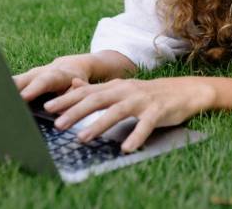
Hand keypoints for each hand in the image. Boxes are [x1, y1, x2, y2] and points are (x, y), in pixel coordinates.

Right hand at [13, 54, 95, 101]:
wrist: (70, 67)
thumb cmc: (76, 81)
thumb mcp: (82, 87)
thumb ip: (75, 94)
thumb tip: (66, 100)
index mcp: (55, 75)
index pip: (43, 81)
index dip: (33, 89)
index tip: (23, 97)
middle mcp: (38, 74)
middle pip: (21, 81)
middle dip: (8, 90)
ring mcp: (27, 77)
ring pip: (10, 84)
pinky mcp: (20, 83)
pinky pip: (7, 89)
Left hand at [43, 76, 214, 152]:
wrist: (184, 92)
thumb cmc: (148, 94)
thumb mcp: (122, 89)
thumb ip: (97, 88)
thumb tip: (72, 84)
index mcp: (116, 86)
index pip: (88, 91)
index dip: (68, 99)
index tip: (48, 107)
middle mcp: (127, 91)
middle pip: (98, 99)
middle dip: (77, 111)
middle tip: (58, 124)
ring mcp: (143, 100)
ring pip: (118, 111)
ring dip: (99, 125)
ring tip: (83, 138)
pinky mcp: (158, 111)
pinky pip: (146, 125)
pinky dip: (136, 136)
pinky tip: (126, 148)